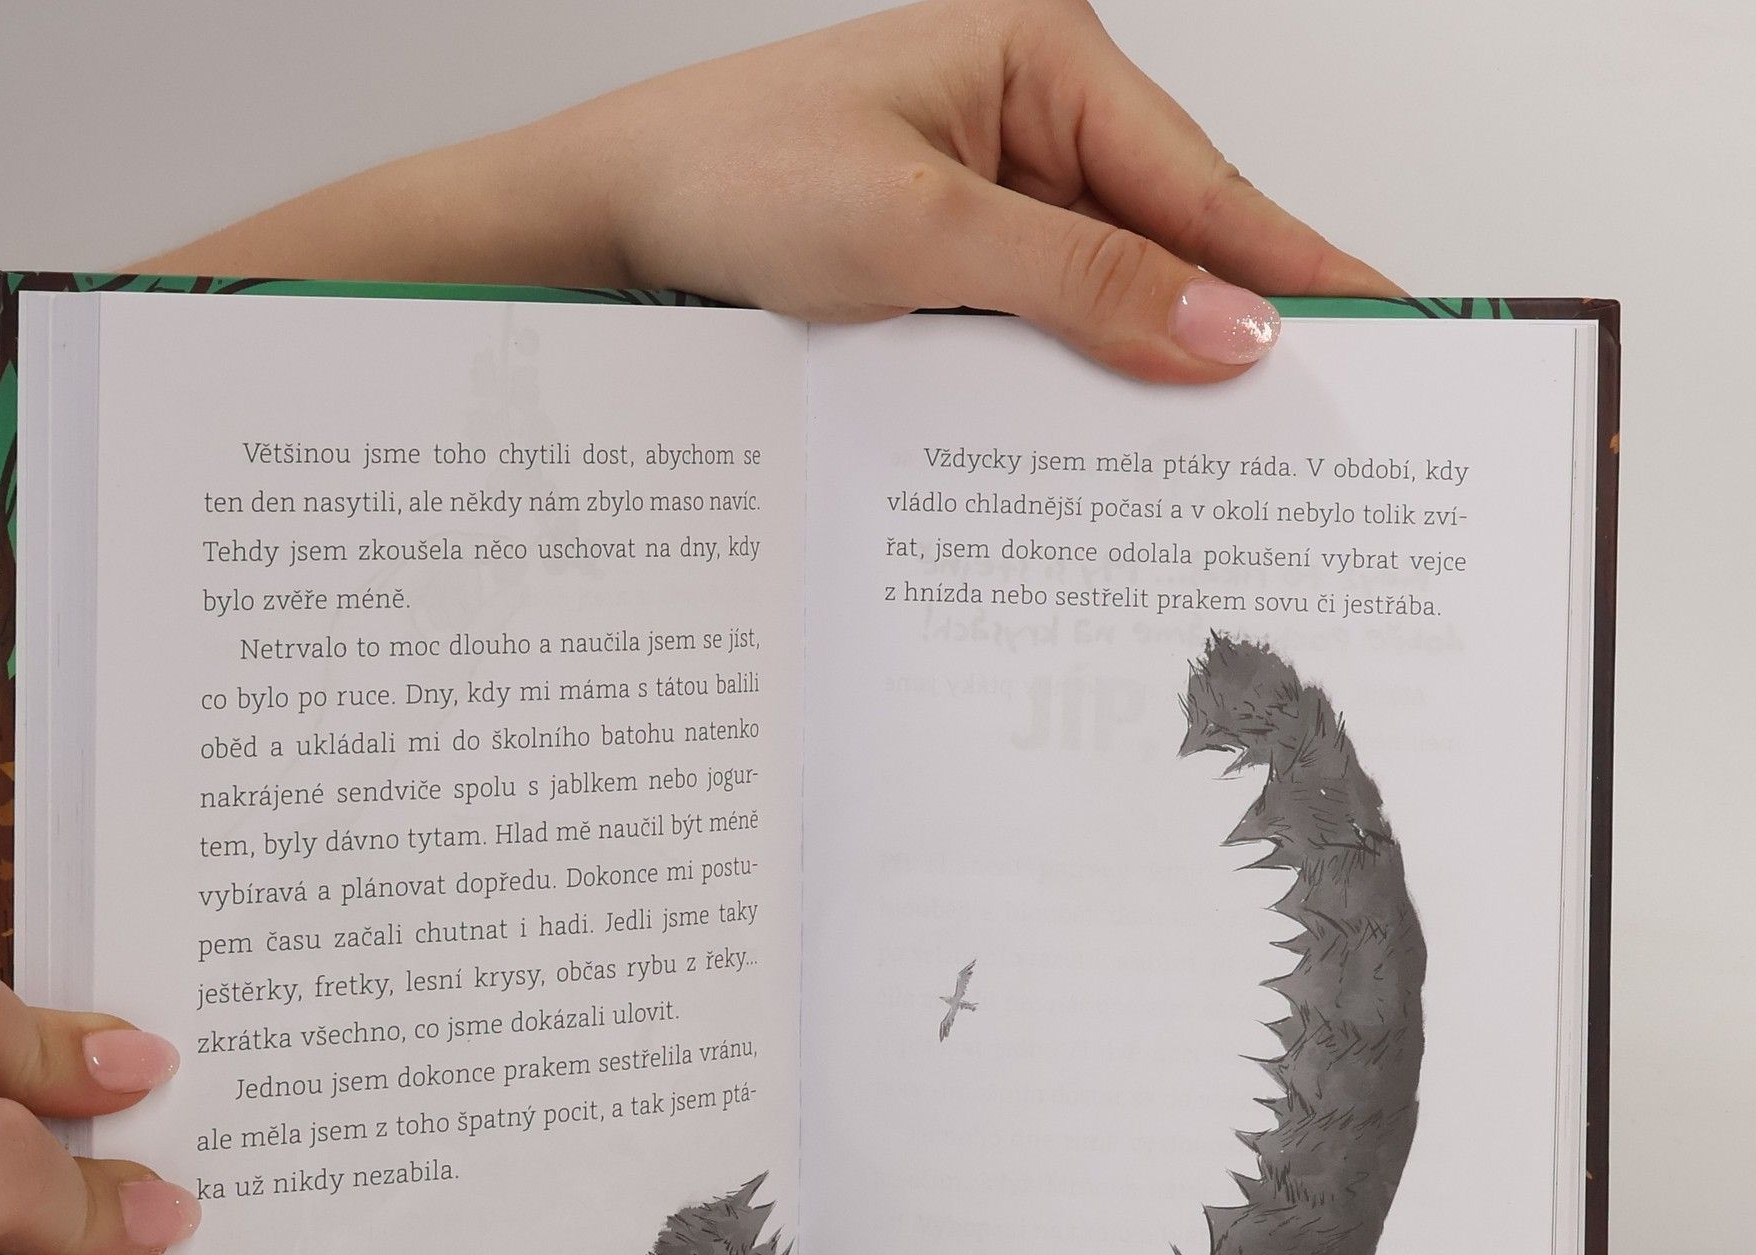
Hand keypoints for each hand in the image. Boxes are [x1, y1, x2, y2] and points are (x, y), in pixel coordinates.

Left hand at [560, 0, 1397, 378]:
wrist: (614, 219)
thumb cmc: (735, 177)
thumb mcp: (921, 233)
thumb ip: (1080, 284)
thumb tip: (1225, 329)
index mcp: (1044, 62)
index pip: (1202, 183)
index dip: (1295, 264)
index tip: (1385, 323)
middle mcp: (1032, 120)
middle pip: (1170, 240)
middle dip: (1237, 327)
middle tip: (1326, 417)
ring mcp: (997, 194)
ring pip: (1112, 294)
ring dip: (1156, 365)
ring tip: (1237, 448)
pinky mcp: (959, 262)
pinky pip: (1048, 324)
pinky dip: (1081, 377)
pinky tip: (1117, 433)